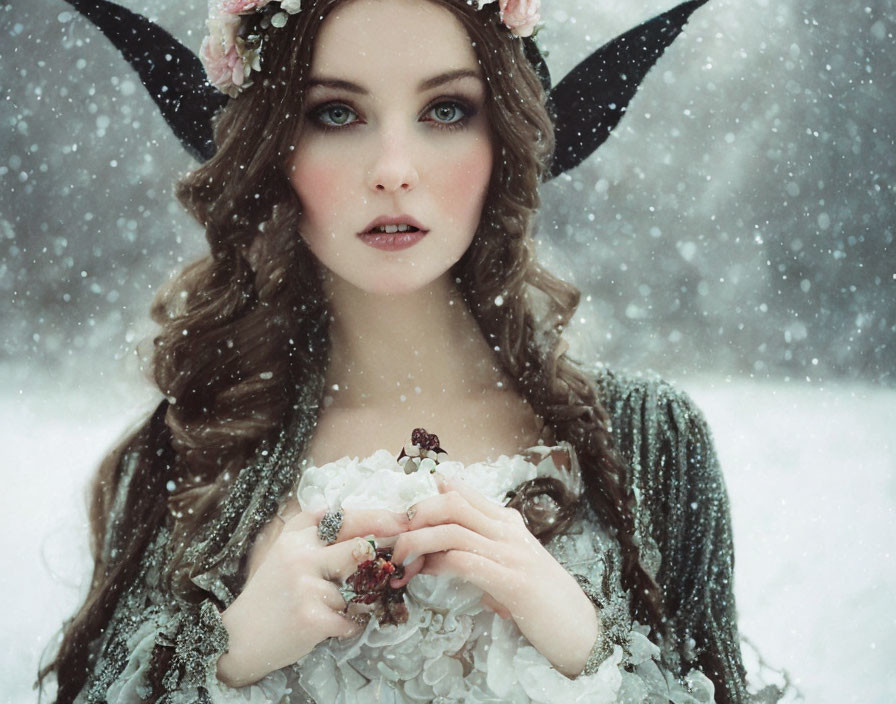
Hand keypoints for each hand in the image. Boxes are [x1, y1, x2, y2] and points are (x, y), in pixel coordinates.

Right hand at [217, 507, 408, 686]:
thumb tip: (360, 519)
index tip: (403, 520)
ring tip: (337, 608)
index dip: (378, 517)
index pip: (345, 518)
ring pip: (359, 589)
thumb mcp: (285, 552)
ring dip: (358, 602)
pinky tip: (330, 626)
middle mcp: (301, 555)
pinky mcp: (313, 617)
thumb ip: (314, 533)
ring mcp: (306, 586)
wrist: (237, 638)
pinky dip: (349, 625)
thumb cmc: (270, 595)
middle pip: (361, 546)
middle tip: (401, 556)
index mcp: (296, 537)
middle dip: (384, 553)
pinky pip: (352, 619)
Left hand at [390, 477, 599, 677]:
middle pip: (453, 504)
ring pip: (453, 530)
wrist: (581, 629)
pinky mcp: (511, 581)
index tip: (405, 512)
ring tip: (399, 561)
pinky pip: (464, 561)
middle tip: (394, 537)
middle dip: (416, 515)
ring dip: (417, 543)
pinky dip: (436, 565)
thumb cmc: (546, 602)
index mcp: (510, 524)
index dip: (431, 497)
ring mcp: (511, 554)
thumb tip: (456, 559)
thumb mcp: (515, 568)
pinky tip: (421, 574)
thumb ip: (488, 555)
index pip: (466, 495)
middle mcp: (509, 531)